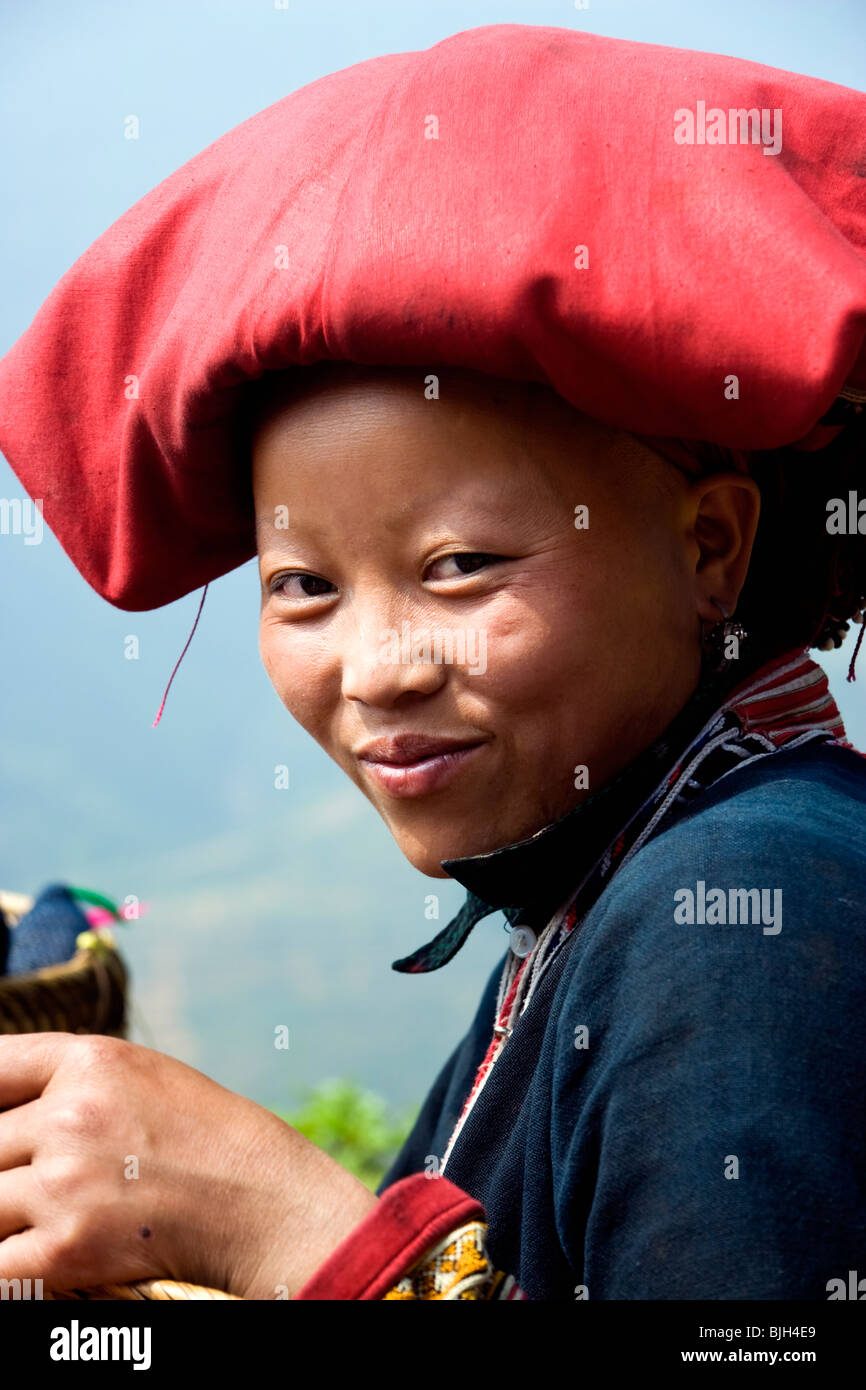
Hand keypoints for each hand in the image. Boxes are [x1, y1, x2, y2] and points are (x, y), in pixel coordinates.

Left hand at [0, 1033, 377, 1298]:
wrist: (263, 1201)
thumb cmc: (204, 1137)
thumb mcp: (140, 1076)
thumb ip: (68, 1080)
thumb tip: (3, 1110)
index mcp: (89, 1061)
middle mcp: (71, 1115)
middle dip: (6, 1170)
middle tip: (51, 1183)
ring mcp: (65, 1182)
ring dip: (8, 1218)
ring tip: (54, 1217)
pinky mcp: (64, 1248)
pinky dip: (13, 1262)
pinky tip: (47, 1254)